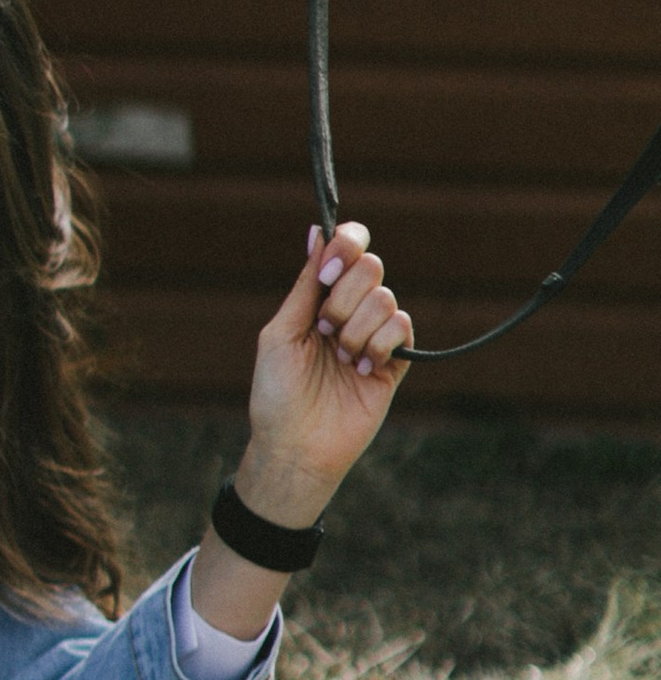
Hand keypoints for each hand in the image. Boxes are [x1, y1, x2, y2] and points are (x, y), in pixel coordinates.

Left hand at [242, 221, 413, 514]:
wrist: (295, 446)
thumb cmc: (277, 393)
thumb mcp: (281, 332)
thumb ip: (306, 284)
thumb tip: (316, 232)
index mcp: (320, 298)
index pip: (349, 248)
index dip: (346, 246)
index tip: (328, 274)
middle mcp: (350, 311)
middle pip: (371, 267)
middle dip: (344, 299)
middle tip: (324, 332)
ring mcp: (374, 335)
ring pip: (385, 298)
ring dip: (356, 330)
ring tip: (340, 360)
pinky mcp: (396, 361)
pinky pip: (403, 326)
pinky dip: (380, 345)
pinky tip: (362, 371)